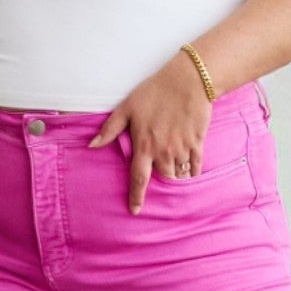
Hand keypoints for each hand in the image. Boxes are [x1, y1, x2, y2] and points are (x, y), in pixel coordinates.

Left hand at [87, 56, 213, 214]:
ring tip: (174, 174)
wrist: (189, 80)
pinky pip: (196, 167)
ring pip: (180, 175)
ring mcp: (182, 149)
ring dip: (177, 177)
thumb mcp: (127, 107)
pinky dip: (192, 172)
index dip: (136, 197)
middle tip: (159, 182)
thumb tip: (92, 145)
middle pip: (163, 179)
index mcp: (144, 145)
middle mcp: (163, 152)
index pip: (139, 179)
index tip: (135, 211)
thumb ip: (110, 129)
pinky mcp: (198, 143)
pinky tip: (190, 170)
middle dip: (161, 184)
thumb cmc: (156, 91)